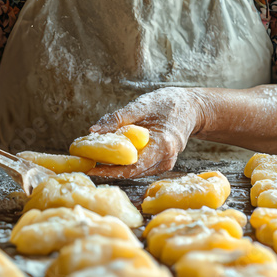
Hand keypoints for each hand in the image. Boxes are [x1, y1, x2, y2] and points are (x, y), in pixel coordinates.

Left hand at [87, 87, 209, 177]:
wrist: (191, 107)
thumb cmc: (168, 103)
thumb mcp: (142, 105)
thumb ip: (118, 119)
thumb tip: (93, 131)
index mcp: (163, 145)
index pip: (133, 166)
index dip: (110, 171)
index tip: (90, 169)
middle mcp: (166, 160)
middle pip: (132, 172)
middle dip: (108, 169)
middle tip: (85, 164)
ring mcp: (165, 163)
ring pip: (135, 171)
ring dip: (115, 166)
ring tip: (93, 159)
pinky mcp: (162, 163)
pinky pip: (140, 167)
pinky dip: (125, 162)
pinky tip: (110, 156)